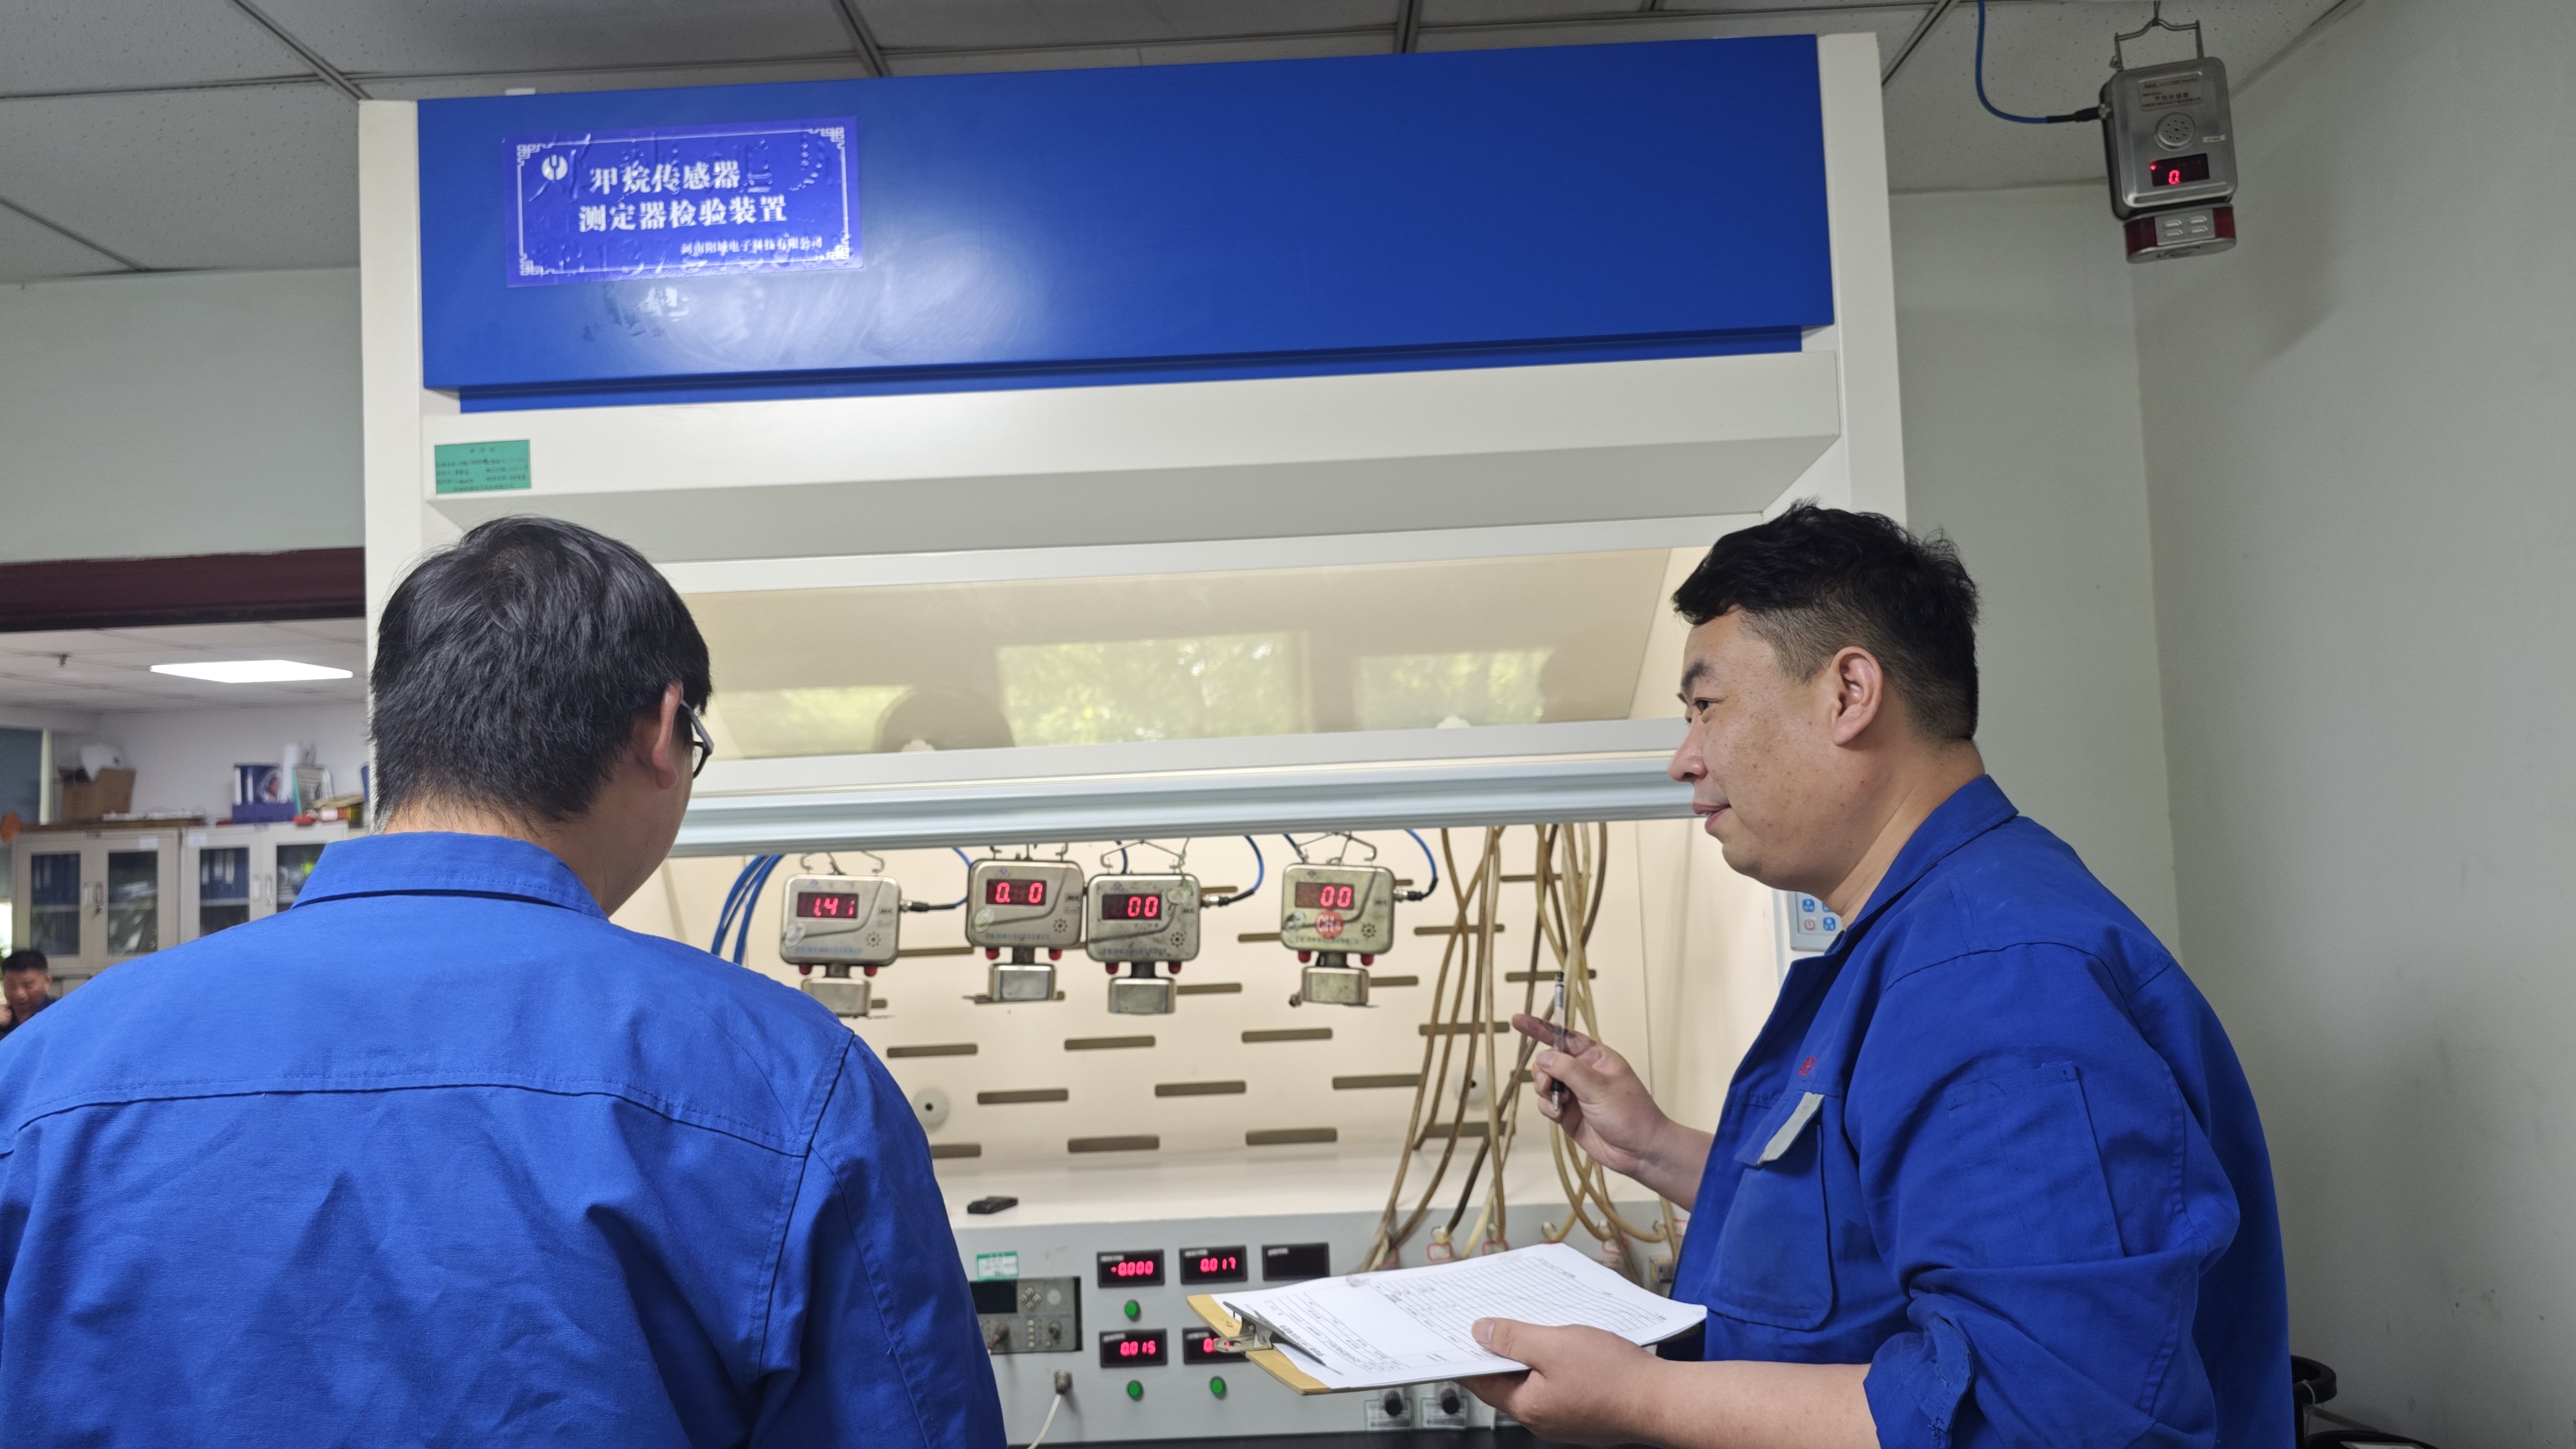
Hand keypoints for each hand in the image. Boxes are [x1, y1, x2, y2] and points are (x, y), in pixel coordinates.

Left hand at [1466, 1319, 1879, 1448]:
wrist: (1666, 1399)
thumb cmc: (1617, 1377)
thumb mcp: (1555, 1345)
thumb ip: (1513, 1338)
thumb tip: (1480, 1333)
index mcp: (1527, 1406)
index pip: (1480, 1380)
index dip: (1464, 1353)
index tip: (1451, 1334)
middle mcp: (1543, 1418)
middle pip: (1507, 1379)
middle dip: (1500, 1348)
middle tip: (1492, 1318)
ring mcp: (1567, 1417)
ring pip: (1535, 1380)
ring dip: (1531, 1352)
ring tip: (1534, 1323)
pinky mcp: (1589, 1410)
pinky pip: (1560, 1383)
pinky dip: (1556, 1362)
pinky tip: (1568, 1341)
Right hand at [1511, 1013, 1709, 1201]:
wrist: (1639, 1151)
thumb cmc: (1631, 1114)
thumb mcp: (1600, 1087)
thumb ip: (1569, 1070)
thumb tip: (1543, 1056)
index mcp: (1596, 1057)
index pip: (1564, 1036)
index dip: (1540, 1028)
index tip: (1518, 1020)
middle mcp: (1583, 1073)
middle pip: (1549, 1061)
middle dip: (1542, 1070)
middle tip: (1547, 1083)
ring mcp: (1575, 1093)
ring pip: (1544, 1082)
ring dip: (1544, 1090)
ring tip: (1558, 1103)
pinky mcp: (1568, 1113)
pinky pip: (1546, 1103)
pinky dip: (1547, 1108)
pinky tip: (1558, 1115)